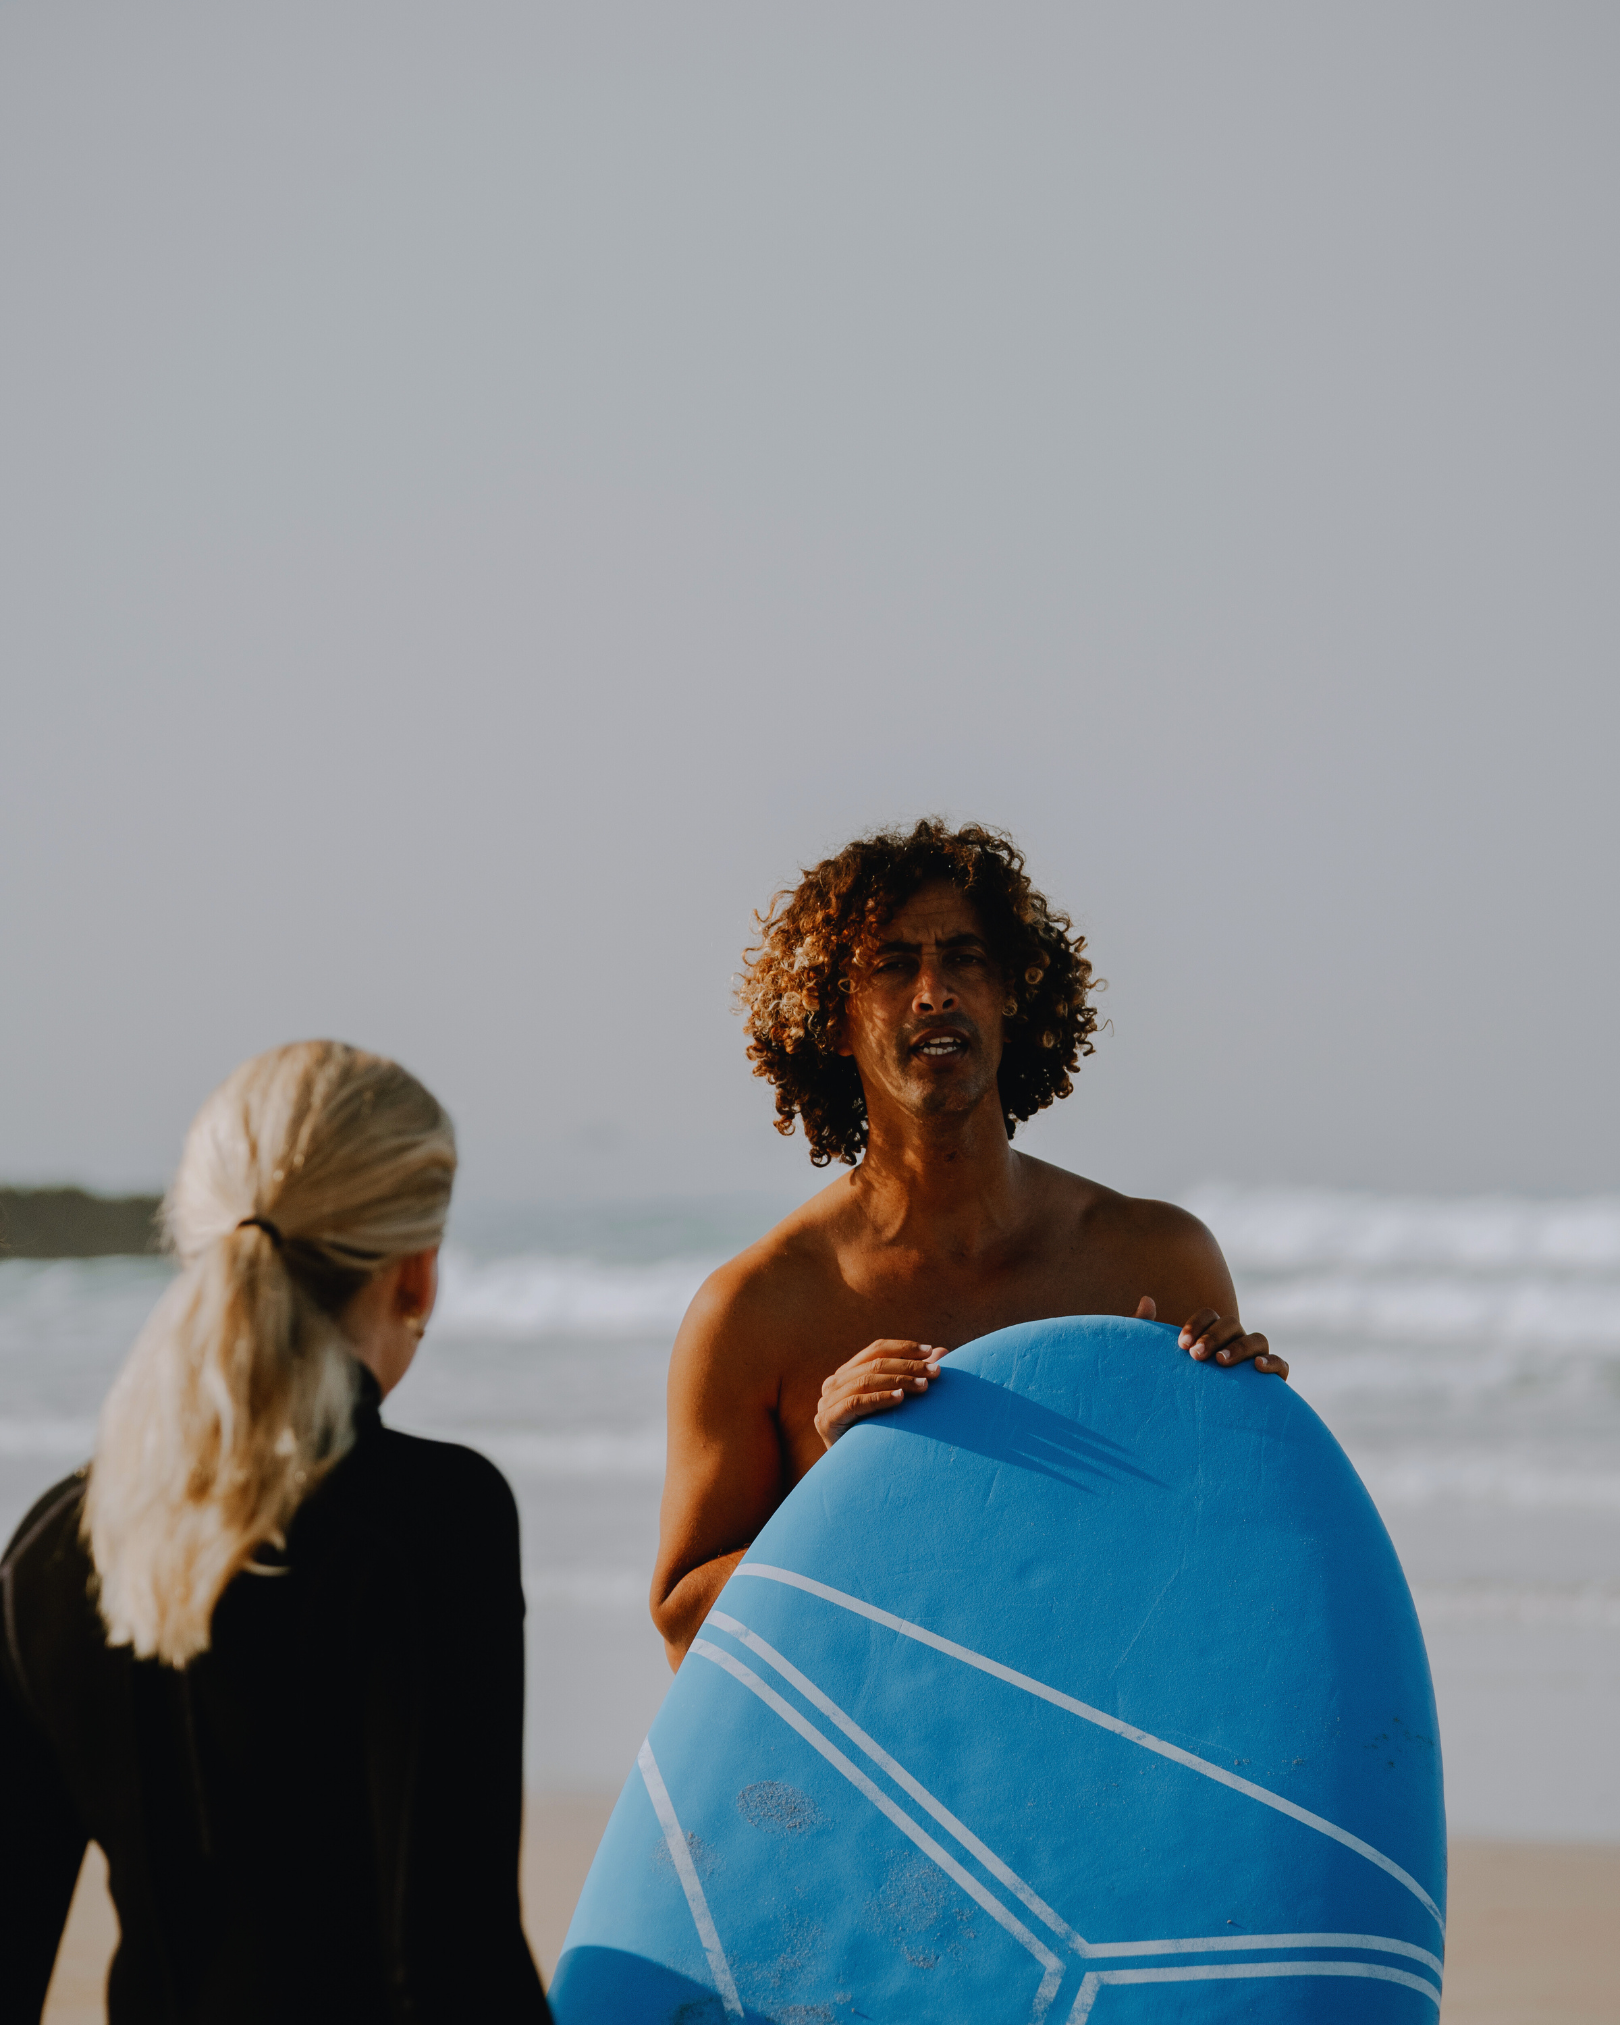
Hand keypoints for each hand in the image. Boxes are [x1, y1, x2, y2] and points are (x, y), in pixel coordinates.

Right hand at [815, 1339, 948, 1448]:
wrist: (857, 1479)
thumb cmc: (882, 1436)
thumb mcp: (899, 1401)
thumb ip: (915, 1374)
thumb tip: (942, 1351)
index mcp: (847, 1374)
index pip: (876, 1350)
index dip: (904, 1348)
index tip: (931, 1351)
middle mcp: (833, 1384)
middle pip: (874, 1364)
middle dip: (908, 1366)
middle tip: (935, 1372)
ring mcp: (826, 1402)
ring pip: (865, 1381)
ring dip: (898, 1380)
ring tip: (924, 1386)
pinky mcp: (826, 1420)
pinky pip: (855, 1403)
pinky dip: (879, 1397)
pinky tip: (900, 1398)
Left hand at [1134, 1296, 1287, 1379]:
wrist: (1190, 1430)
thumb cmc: (1171, 1389)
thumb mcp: (1155, 1362)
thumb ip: (1146, 1330)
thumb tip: (1147, 1300)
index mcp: (1210, 1334)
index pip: (1209, 1315)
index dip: (1197, 1324)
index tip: (1181, 1345)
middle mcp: (1234, 1342)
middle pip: (1232, 1324)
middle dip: (1214, 1336)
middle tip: (1196, 1356)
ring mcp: (1254, 1360)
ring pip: (1258, 1339)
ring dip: (1240, 1346)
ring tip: (1221, 1362)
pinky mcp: (1270, 1383)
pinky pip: (1281, 1365)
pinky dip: (1273, 1362)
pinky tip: (1257, 1368)